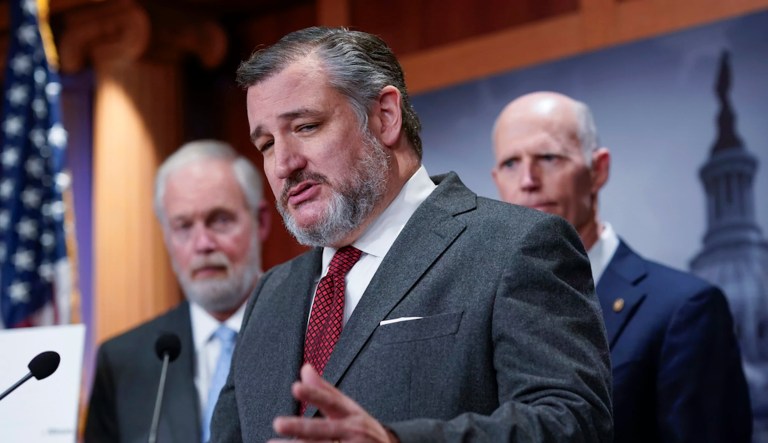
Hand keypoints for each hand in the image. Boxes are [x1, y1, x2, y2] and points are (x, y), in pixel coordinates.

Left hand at [269, 364, 398, 442]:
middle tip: (278, 423)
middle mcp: (353, 432)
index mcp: (351, 415)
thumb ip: (324, 391)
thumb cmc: (362, 430)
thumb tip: (305, 368)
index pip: (331, 402)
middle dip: (300, 427)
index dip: (314, 395)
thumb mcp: (348, 408)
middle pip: (324, 430)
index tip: (296, 387)